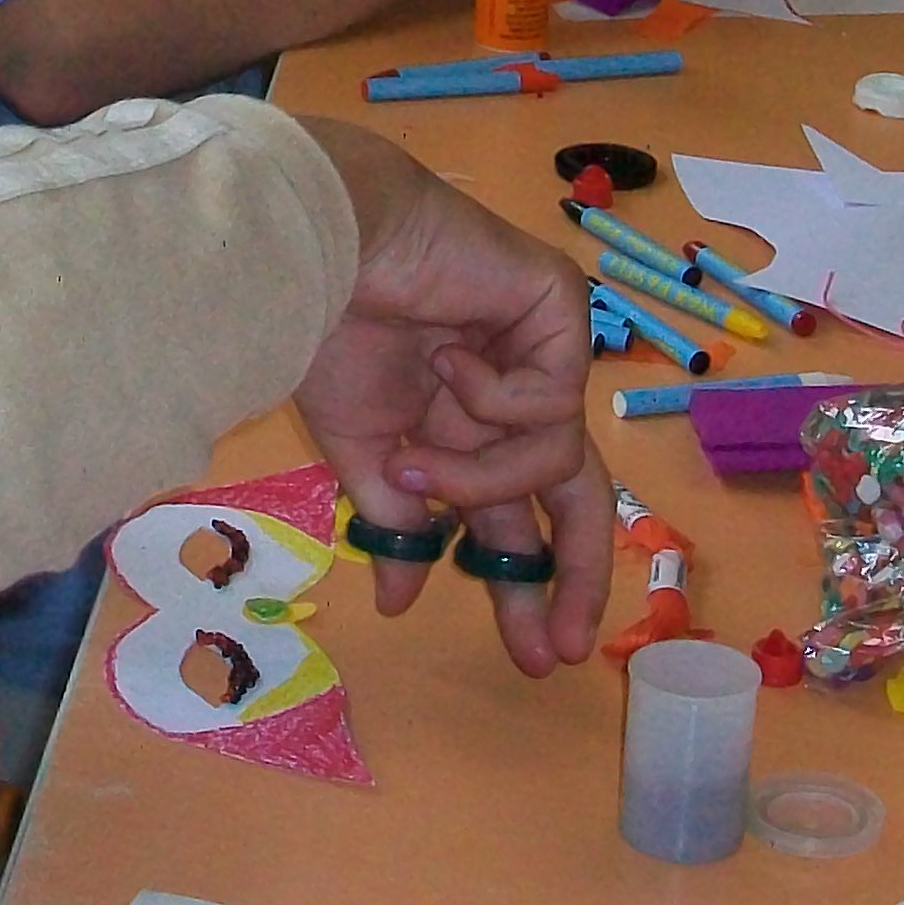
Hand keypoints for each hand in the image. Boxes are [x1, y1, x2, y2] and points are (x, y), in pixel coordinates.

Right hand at [288, 120, 612, 674]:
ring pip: (553, 460)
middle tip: (554, 650)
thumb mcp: (363, 452)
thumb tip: (401, 602)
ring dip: (479, 480)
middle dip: (569, 575)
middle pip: (575, 499)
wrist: (328, 245)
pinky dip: (496, 401)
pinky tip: (450, 359)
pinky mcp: (561, 313)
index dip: (525, 588)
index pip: (517, 520)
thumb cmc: (330, 331)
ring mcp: (543, 354)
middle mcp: (513, 397)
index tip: (531, 659)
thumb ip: (398, 526)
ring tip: (416, 462)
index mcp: (465, 429)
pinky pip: (553, 400)